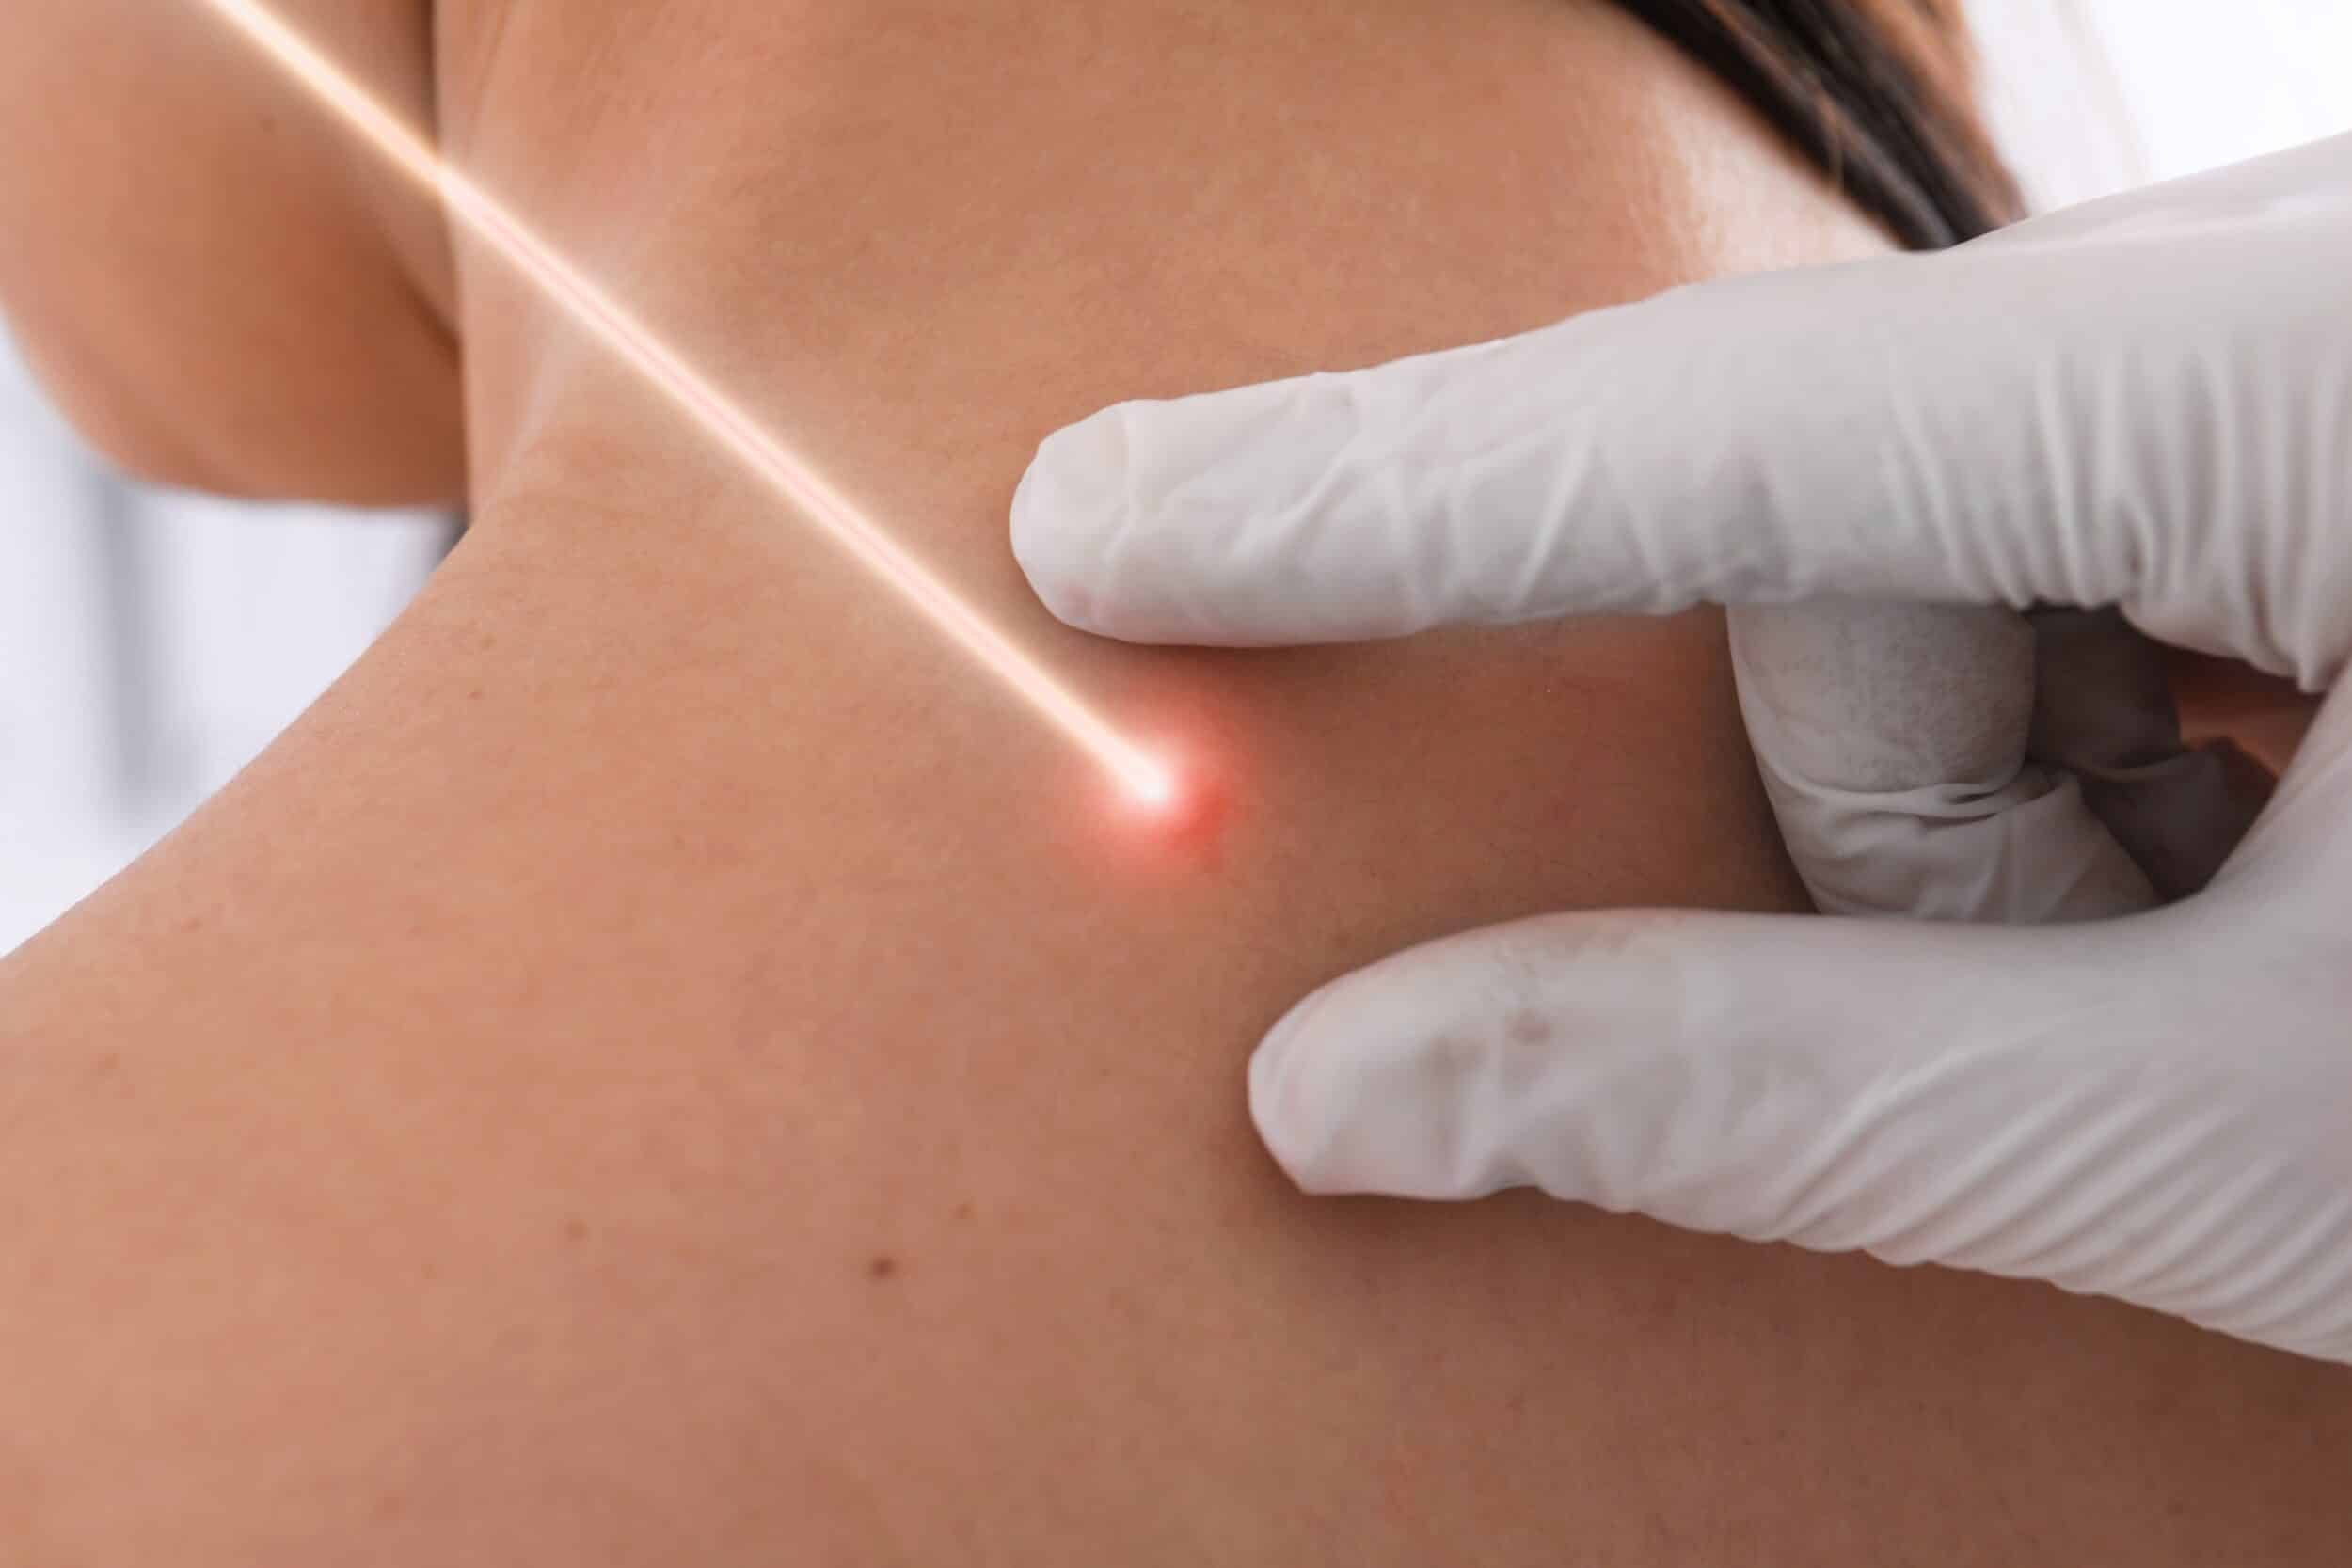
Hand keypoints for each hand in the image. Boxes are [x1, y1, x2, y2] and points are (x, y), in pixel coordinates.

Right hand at [1010, 135, 2351, 1362]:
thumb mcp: (2248, 1134)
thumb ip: (1787, 1098)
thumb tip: (1345, 1086)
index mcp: (2325, 373)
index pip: (1731, 414)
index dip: (1386, 485)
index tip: (1111, 517)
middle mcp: (2306, 283)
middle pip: (1851, 497)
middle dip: (1884, 792)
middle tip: (2098, 960)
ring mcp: (2303, 327)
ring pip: (1942, 513)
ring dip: (1994, 774)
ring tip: (2215, 928)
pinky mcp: (2308, 394)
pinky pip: (2049, 503)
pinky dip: (2059, 704)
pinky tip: (2241, 838)